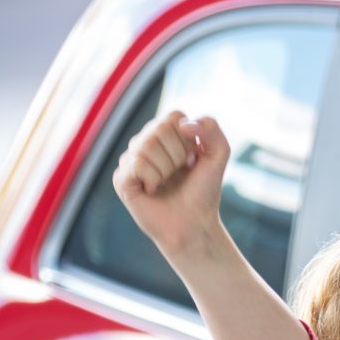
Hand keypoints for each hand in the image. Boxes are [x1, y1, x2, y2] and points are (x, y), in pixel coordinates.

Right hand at [112, 109, 230, 260]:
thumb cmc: (203, 190)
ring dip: (166, 169)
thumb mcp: (218, 155)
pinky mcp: (121, 178)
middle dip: (178, 155)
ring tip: (167, 182)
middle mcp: (145, 142)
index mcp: (165, 133)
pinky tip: (153, 190)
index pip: (174, 116)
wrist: (194, 223)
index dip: (188, 139)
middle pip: (159, 129)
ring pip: (147, 146)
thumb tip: (184, 123)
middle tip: (179, 173)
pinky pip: (137, 163)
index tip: (192, 159)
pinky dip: (153, 179)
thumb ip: (211, 129)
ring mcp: (130, 159)